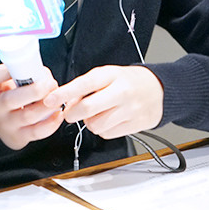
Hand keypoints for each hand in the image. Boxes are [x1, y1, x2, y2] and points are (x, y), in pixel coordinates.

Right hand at [0, 64, 63, 149]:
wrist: (2, 121)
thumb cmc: (10, 93)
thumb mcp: (8, 79)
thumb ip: (23, 72)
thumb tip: (44, 75)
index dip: (3, 72)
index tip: (20, 65)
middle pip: (11, 100)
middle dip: (36, 91)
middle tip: (52, 83)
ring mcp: (5, 124)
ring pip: (28, 116)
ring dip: (47, 106)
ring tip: (58, 97)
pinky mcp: (18, 137)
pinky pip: (37, 132)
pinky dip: (51, 122)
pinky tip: (58, 113)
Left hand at [43, 66, 163, 138]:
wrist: (159, 89)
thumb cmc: (128, 81)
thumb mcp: (107, 75)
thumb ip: (87, 86)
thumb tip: (66, 101)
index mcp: (112, 75)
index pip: (84, 83)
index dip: (64, 93)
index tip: (49, 100)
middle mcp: (122, 92)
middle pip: (88, 108)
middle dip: (73, 113)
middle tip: (70, 112)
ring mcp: (130, 110)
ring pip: (96, 125)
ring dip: (90, 122)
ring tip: (97, 113)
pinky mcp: (135, 125)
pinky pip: (108, 134)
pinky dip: (103, 130)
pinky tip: (109, 119)